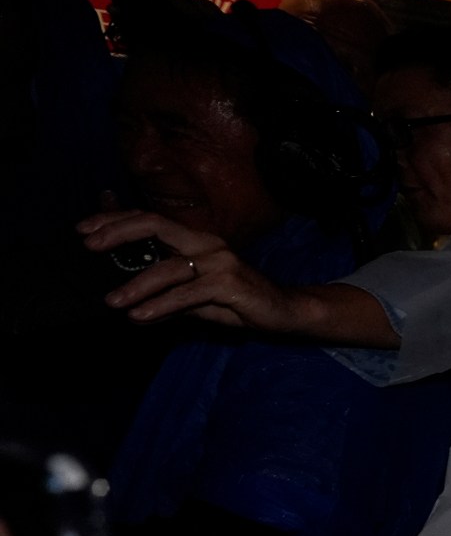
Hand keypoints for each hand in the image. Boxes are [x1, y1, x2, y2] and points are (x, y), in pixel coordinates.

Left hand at [80, 210, 299, 330]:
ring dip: (135, 285)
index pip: (148, 219)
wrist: (282, 312)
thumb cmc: (235, 301)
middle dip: (117, 232)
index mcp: (195, 238)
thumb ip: (163, 285)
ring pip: (167, 267)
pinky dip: (160, 306)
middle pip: (155, 224)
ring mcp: (219, 261)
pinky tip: (140, 316)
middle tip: (90, 247)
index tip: (83, 229)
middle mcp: (206, 242)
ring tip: (112, 301)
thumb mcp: (192, 290)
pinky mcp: (229, 284)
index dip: (114, 219)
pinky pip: (187, 295)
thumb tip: (124, 295)